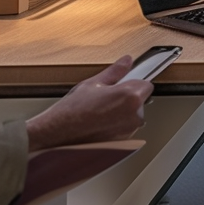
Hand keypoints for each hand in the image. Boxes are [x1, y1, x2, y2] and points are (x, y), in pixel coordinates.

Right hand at [25, 57, 154, 151]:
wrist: (56, 136)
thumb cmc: (72, 112)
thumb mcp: (93, 84)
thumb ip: (115, 71)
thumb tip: (126, 61)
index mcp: (130, 97)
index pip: (146, 84)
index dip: (132, 82)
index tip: (122, 84)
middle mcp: (135, 116)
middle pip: (140, 100)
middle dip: (127, 97)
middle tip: (106, 99)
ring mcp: (129, 131)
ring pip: (133, 114)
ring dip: (122, 112)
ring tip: (99, 112)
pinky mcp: (123, 142)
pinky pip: (125, 128)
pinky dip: (116, 125)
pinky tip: (99, 123)